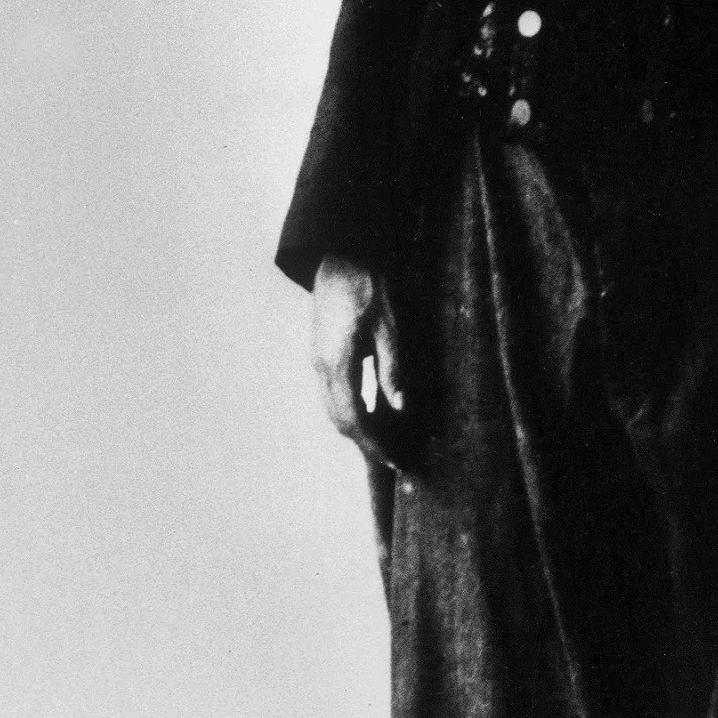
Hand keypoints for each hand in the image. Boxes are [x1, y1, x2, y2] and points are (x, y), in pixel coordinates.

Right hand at [311, 255, 404, 459]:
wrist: (340, 257)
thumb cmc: (368, 286)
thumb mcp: (389, 327)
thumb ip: (392, 369)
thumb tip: (399, 407)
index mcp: (338, 363)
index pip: (354, 418)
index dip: (374, 444)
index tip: (394, 460)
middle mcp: (321, 367)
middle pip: (340, 420)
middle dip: (366, 443)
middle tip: (394, 458)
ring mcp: (317, 361)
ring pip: (333, 409)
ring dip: (356, 429)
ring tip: (385, 442)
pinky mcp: (321, 354)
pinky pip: (332, 395)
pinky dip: (350, 411)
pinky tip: (371, 413)